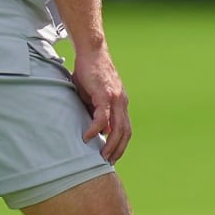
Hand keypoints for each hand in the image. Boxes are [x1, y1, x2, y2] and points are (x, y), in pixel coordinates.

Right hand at [72, 44, 131, 162]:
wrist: (92, 51)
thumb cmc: (89, 72)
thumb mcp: (93, 95)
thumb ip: (95, 110)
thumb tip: (96, 129)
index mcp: (121, 103)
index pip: (126, 129)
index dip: (121, 145)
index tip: (112, 157)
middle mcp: (122, 102)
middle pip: (125, 132)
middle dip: (118, 150)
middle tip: (107, 163)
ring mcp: (115, 98)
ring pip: (117, 128)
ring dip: (110, 145)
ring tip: (100, 156)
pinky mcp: (104, 94)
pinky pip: (102, 117)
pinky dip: (96, 129)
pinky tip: (88, 137)